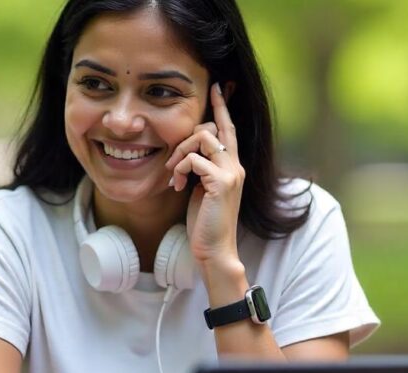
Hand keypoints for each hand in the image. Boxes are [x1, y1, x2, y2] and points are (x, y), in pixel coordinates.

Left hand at [165, 83, 244, 266]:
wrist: (215, 250)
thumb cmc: (205, 223)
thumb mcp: (202, 190)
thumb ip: (200, 169)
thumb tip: (186, 155)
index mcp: (232, 166)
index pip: (228, 129)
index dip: (222, 107)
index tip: (217, 87)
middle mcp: (236, 165)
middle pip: (213, 127)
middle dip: (185, 137)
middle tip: (171, 162)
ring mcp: (231, 173)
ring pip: (202, 138)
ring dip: (179, 154)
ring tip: (173, 176)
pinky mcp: (222, 183)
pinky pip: (195, 159)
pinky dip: (180, 169)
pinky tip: (177, 187)